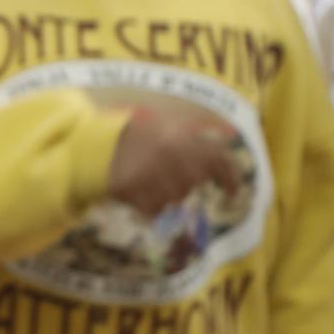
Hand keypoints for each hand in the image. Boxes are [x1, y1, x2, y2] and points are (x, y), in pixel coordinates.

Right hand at [108, 104, 244, 215]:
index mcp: (182, 136)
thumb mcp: (171, 124)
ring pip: (176, 197)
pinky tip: (140, 188)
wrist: (100, 146)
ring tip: (150, 176)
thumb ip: (200, 132)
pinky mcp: (137, 196)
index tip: (233, 192)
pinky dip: (151, 202)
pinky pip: (156, 209)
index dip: (231, 178)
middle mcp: (173, 157)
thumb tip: (233, 135)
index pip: (220, 160)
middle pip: (195, 182)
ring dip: (167, 190)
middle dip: (187, 180)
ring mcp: (155, 178)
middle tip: (172, 173)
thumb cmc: (140, 133)